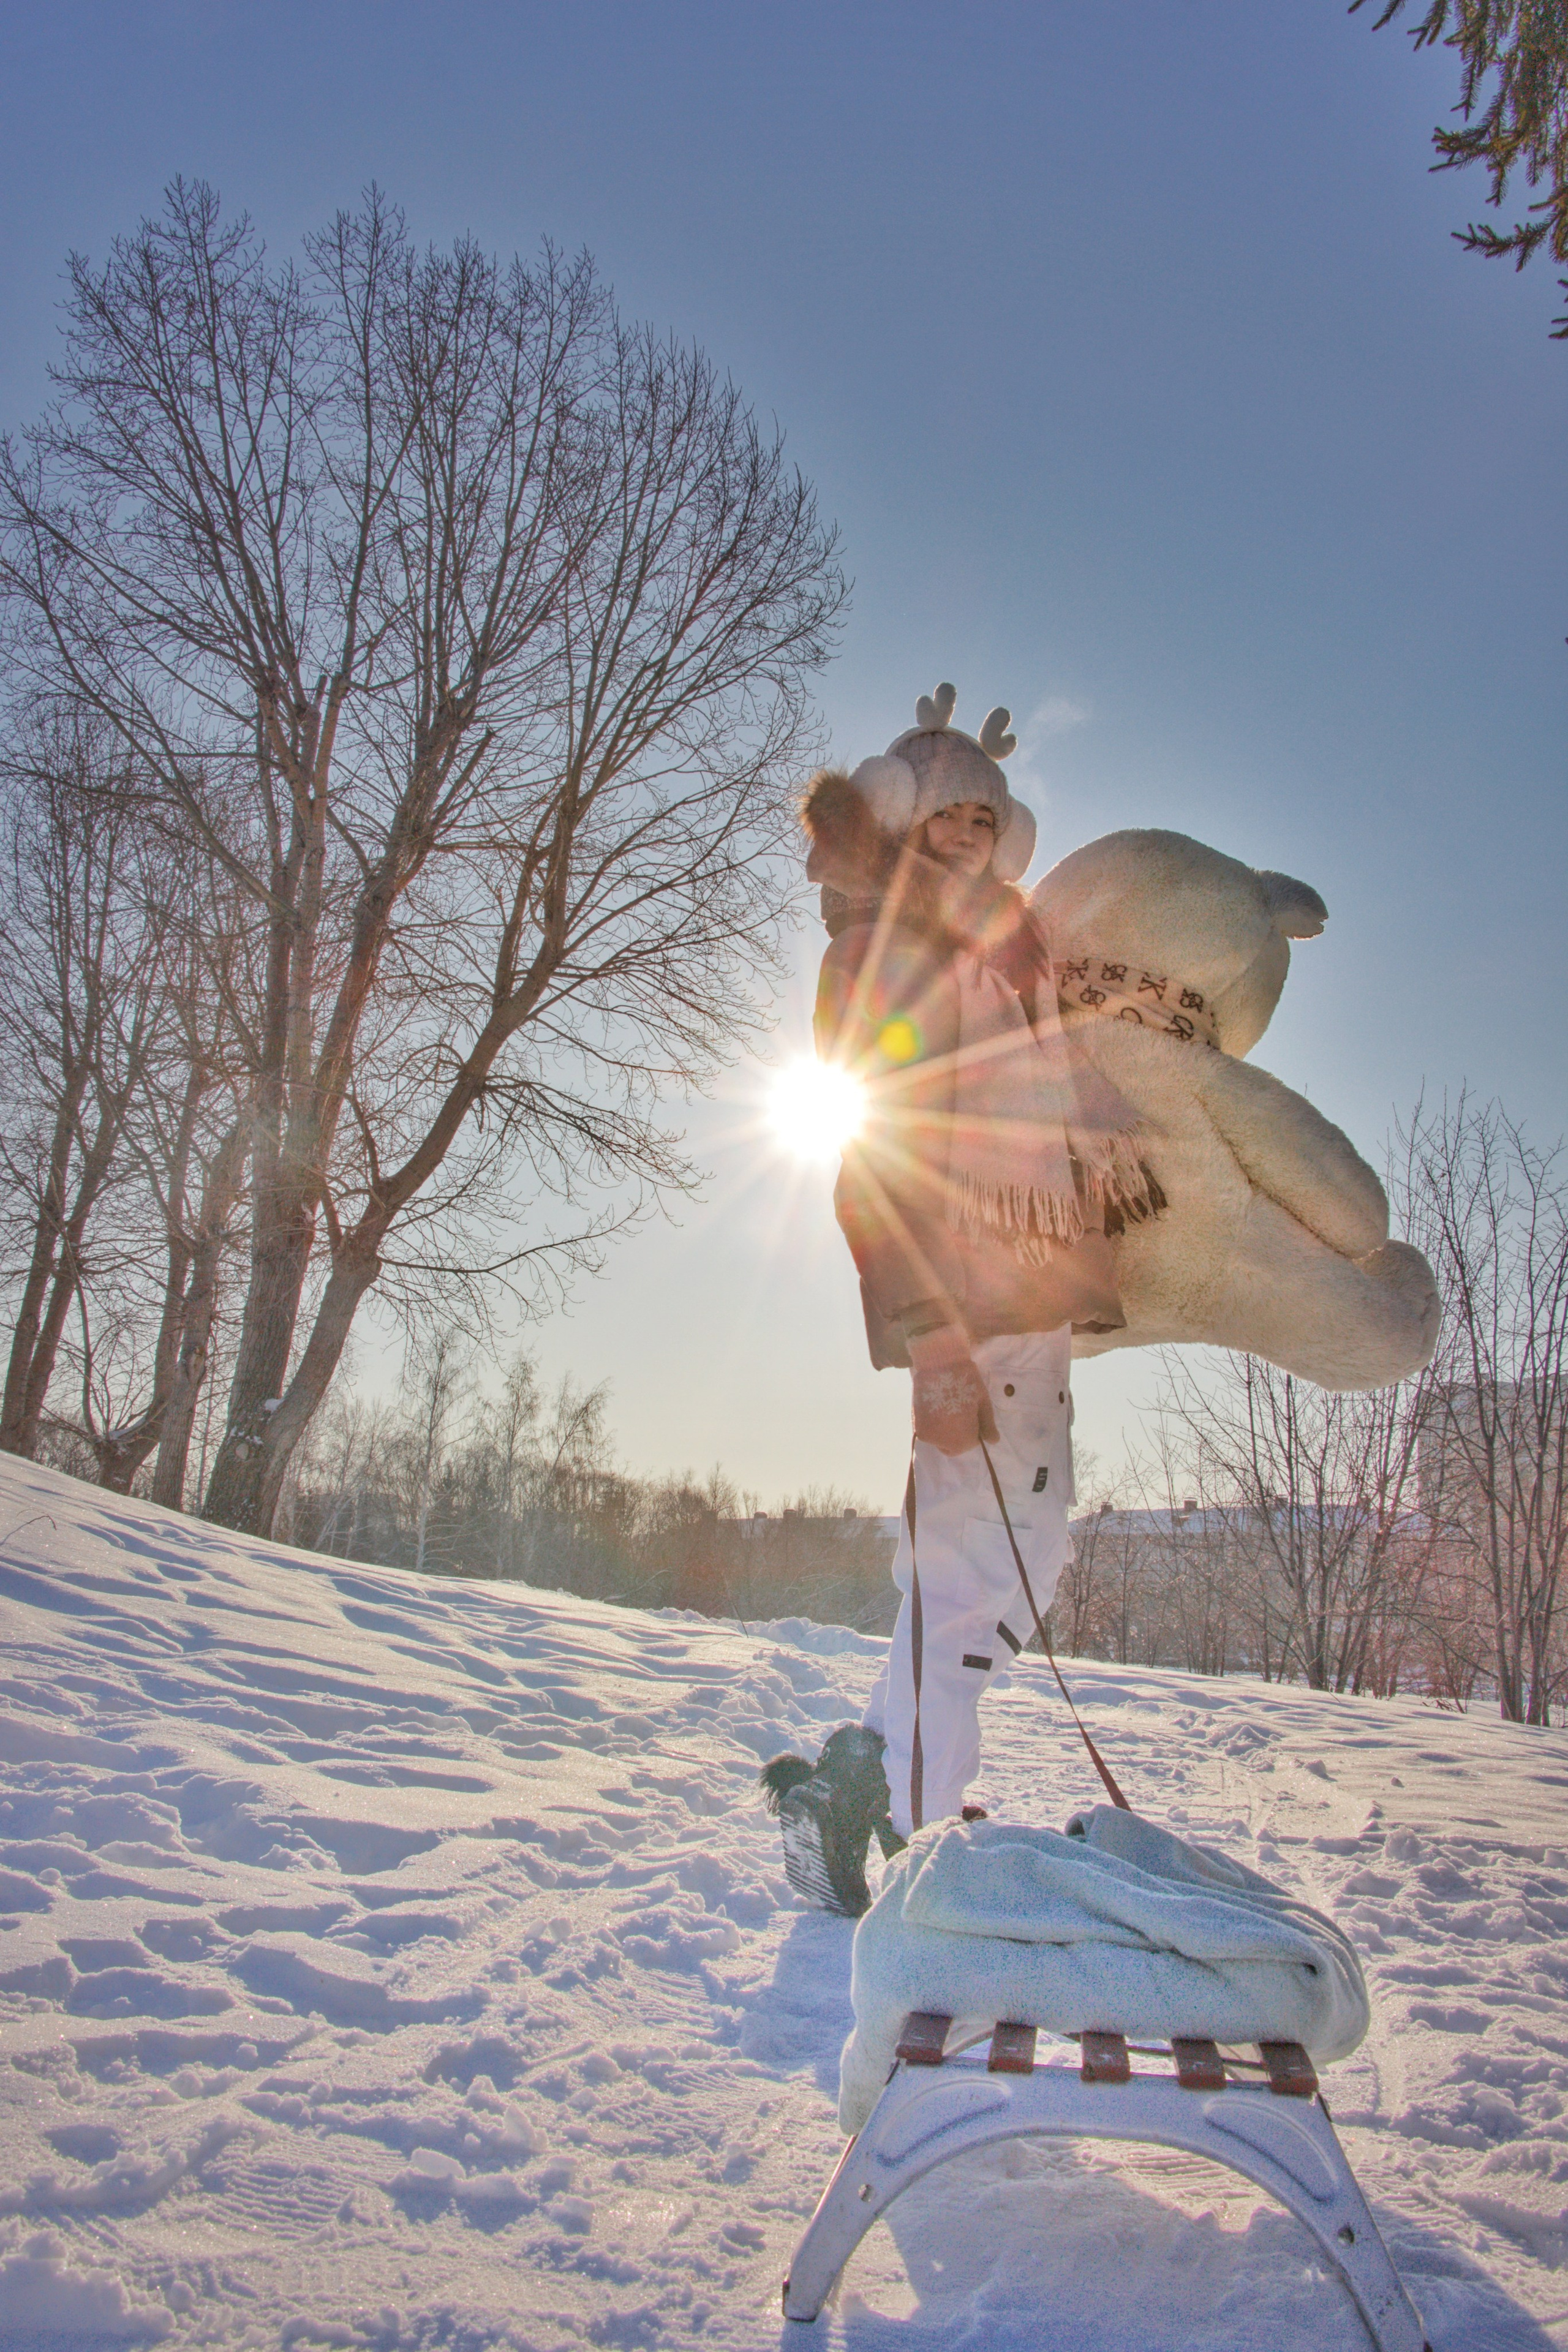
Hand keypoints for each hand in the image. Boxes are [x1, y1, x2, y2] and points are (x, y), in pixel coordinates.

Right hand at [907, 1326, 998, 1455]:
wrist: (938, 1365)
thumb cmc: (966, 1382)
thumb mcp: (982, 1403)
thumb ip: (987, 1425)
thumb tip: (994, 1441)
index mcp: (962, 1439)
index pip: (970, 1443)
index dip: (974, 1430)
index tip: (972, 1413)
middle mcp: (942, 1442)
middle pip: (954, 1445)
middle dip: (959, 1433)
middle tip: (960, 1411)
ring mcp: (927, 1435)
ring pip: (940, 1438)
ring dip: (945, 1429)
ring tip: (947, 1405)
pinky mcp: (916, 1425)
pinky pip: (929, 1430)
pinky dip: (934, 1423)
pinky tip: (937, 1405)